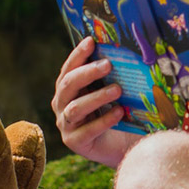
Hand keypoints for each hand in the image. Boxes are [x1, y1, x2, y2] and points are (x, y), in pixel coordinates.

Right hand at [52, 37, 140, 166]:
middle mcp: (62, 104)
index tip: (91, 41)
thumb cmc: (119, 113)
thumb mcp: (115, 92)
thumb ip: (113, 76)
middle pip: (68, 85)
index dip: (78, 54)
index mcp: (68, 88)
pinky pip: (87, 130)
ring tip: (117, 90)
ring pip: (75, 107)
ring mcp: (66, 124)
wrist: (124, 147)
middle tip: (108, 64)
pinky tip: (119, 113)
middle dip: (88, 72)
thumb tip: (126, 52)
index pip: (69, 68)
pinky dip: (104, 121)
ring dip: (96, 97)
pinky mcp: (75, 142)